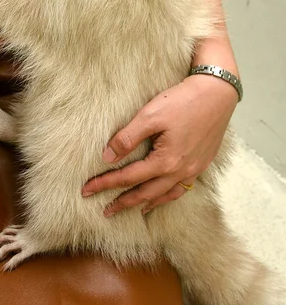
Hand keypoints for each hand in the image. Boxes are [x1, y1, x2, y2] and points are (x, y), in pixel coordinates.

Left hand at [82, 74, 237, 214]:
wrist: (217, 93)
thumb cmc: (183, 101)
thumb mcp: (150, 115)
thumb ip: (127, 138)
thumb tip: (107, 157)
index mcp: (165, 161)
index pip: (127, 178)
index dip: (105, 184)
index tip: (86, 190)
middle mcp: (181, 171)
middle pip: (146, 193)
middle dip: (123, 202)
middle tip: (105, 211)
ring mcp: (194, 170)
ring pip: (165, 195)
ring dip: (146, 203)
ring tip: (132, 209)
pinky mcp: (202, 163)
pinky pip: (182, 188)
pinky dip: (168, 195)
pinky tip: (162, 194)